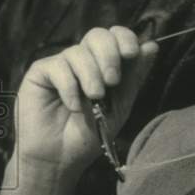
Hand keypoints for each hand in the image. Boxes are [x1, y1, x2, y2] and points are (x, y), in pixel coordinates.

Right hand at [14, 26, 157, 176]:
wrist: (62, 158)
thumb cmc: (91, 135)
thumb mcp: (120, 106)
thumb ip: (134, 77)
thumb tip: (153, 45)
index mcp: (104, 65)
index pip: (116, 37)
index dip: (125, 39)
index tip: (131, 54)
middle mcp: (83, 61)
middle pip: (98, 35)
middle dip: (109, 55)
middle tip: (112, 82)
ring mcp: (62, 65)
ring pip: (78, 51)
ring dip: (91, 76)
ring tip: (94, 99)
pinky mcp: (41, 72)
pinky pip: (58, 66)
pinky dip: (69, 86)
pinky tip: (73, 106)